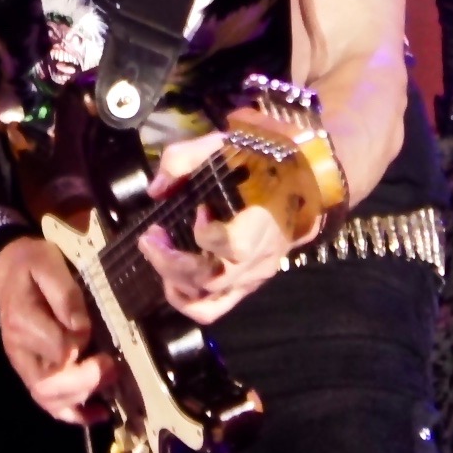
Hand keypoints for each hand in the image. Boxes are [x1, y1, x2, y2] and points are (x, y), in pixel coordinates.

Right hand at [0, 237, 112, 423]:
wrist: (6, 269)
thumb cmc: (30, 265)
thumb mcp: (47, 263)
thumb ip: (65, 294)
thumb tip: (82, 327)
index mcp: (22, 322)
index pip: (57, 349)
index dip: (80, 344)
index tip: (94, 327)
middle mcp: (19, 351)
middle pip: (48, 385)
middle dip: (85, 381)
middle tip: (113, 365)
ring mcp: (23, 366)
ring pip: (48, 400)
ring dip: (82, 397)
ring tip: (109, 381)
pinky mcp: (32, 373)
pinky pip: (49, 404)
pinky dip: (75, 414)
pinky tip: (100, 413)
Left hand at [136, 132, 293, 326]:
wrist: (301, 180)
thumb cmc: (261, 161)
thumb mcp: (223, 144)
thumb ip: (184, 159)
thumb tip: (156, 190)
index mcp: (263, 223)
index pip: (232, 246)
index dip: (206, 234)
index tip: (199, 209)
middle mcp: (258, 258)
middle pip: (210, 279)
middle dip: (169, 261)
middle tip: (151, 236)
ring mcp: (253, 277)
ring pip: (208, 303)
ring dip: (174, 284)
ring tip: (158, 255)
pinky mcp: (247, 285)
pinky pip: (215, 307)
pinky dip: (187, 298)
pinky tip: (171, 276)